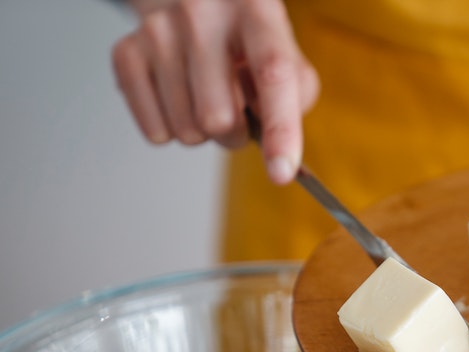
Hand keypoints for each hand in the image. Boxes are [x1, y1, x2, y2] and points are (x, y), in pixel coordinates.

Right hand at [112, 0, 318, 183]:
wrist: (195, 6)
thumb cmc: (248, 44)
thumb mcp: (288, 57)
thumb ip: (296, 97)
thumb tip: (276, 144)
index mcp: (255, 9)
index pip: (273, 73)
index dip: (281, 129)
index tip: (281, 173)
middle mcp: (202, 11)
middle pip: (219, 118)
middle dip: (234, 133)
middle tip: (236, 112)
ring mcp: (158, 30)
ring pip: (187, 131)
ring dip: (205, 133)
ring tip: (207, 98)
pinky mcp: (126, 52)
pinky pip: (156, 132)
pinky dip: (174, 131)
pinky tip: (180, 99)